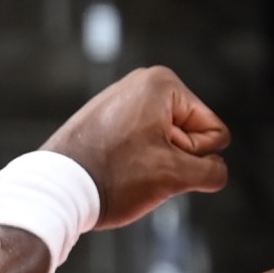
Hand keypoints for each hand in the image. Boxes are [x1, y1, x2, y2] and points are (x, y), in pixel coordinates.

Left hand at [44, 67, 231, 228]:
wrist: (57, 189)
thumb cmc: (115, 177)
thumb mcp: (176, 176)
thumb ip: (212, 171)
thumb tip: (215, 170)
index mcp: (163, 83)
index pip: (215, 133)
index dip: (193, 156)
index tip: (157, 157)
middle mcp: (143, 83)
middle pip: (193, 136)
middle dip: (174, 159)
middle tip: (139, 165)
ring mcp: (124, 100)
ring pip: (169, 145)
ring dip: (157, 165)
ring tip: (126, 168)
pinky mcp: (110, 120)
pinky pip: (145, 146)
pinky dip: (137, 162)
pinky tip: (115, 168)